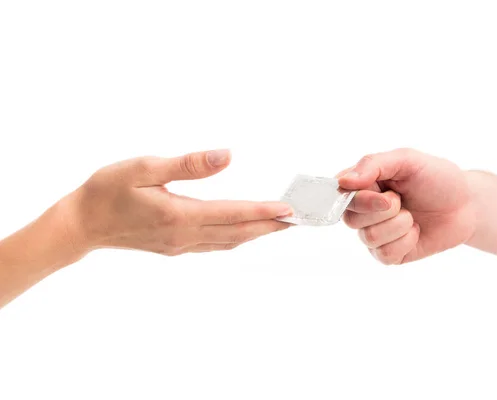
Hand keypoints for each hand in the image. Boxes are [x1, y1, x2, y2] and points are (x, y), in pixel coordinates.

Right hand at [64, 149, 292, 257]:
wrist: (81, 224)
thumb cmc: (107, 190)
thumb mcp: (144, 168)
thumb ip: (187, 165)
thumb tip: (227, 156)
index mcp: (180, 216)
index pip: (233, 214)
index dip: (263, 212)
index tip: (289, 210)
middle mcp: (184, 236)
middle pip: (237, 234)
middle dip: (269, 227)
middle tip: (296, 220)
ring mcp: (179, 246)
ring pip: (227, 243)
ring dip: (254, 234)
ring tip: (276, 225)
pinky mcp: (173, 247)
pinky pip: (213, 246)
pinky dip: (234, 238)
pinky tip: (241, 232)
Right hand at [338, 149, 475, 264]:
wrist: (466, 204)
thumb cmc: (436, 178)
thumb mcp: (407, 160)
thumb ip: (374, 164)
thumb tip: (343, 182)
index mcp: (362, 184)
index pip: (338, 195)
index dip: (358, 198)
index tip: (385, 193)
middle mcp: (363, 211)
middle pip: (351, 219)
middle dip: (383, 210)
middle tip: (402, 200)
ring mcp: (375, 234)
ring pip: (369, 238)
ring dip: (398, 225)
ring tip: (412, 216)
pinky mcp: (389, 254)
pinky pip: (385, 255)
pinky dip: (405, 242)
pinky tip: (415, 232)